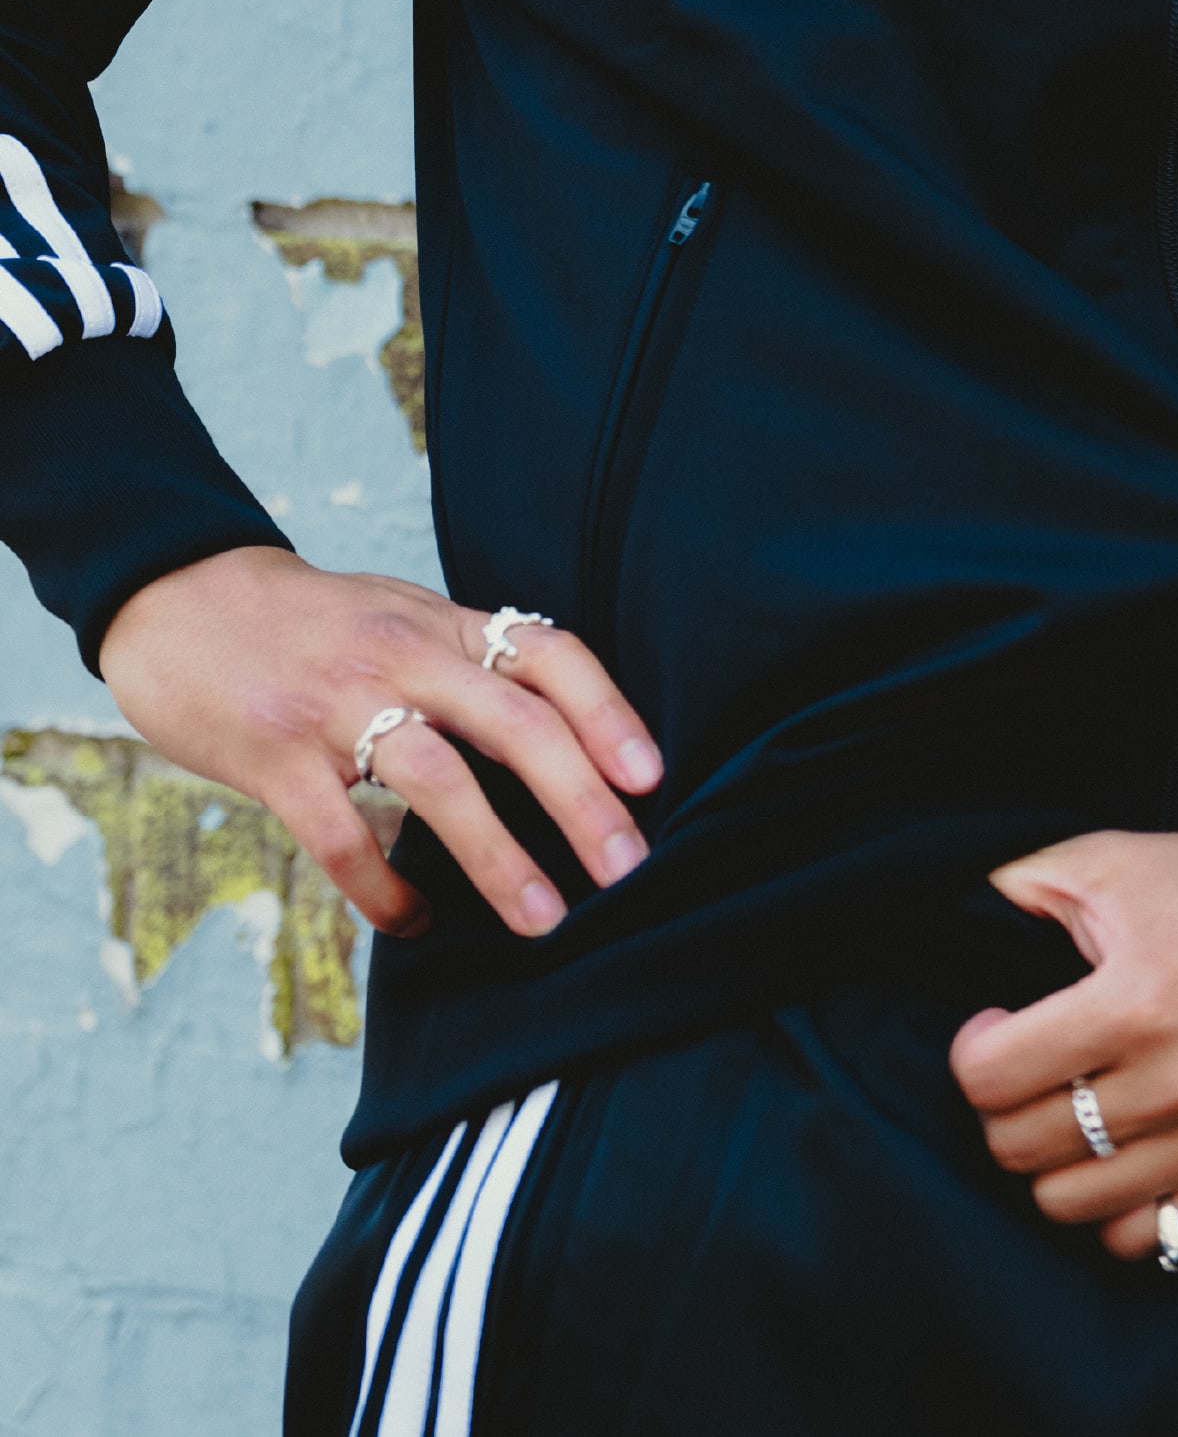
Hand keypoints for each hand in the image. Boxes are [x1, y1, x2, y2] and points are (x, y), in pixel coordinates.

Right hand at [98, 546, 662, 942]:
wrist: (181, 601)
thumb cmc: (309, 625)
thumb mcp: (400, 619)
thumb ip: (467, 667)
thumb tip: (558, 742)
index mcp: (441, 623)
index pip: (548, 653)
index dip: (607, 712)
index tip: (651, 778)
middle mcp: (402, 655)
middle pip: (515, 722)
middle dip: (581, 800)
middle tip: (629, 872)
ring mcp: (336, 704)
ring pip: (438, 781)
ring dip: (500, 857)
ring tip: (545, 921)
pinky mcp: (274, 757)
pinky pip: (340, 835)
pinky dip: (385, 890)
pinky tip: (416, 922)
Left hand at [949, 825, 1177, 1259]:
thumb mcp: (1122, 858)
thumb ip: (1026, 881)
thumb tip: (957, 907)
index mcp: (1136, 1000)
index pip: (993, 1079)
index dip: (973, 1052)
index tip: (993, 1026)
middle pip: (1022, 1149)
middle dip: (1003, 1108)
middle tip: (1028, 1067)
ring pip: (1071, 1205)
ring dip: (1054, 1160)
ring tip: (1071, 1108)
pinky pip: (1149, 1237)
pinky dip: (1119, 1206)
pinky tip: (1123, 1151)